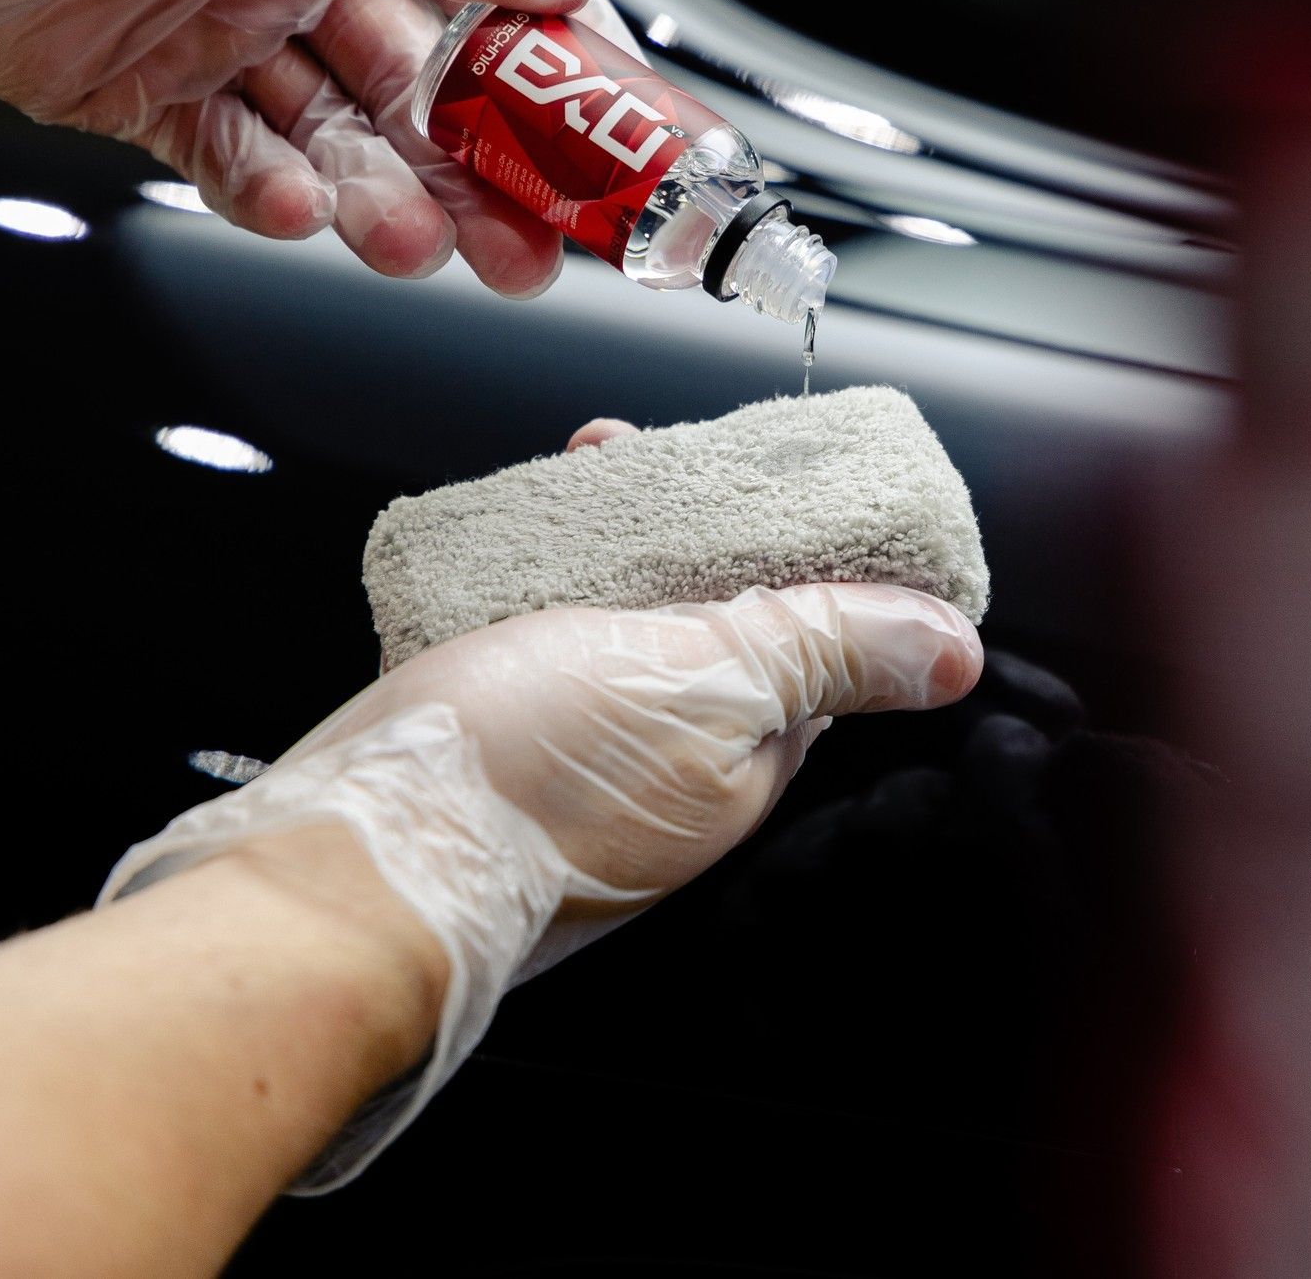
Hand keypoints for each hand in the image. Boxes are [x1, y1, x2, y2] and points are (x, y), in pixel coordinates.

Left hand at [0, 0, 608, 290]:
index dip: (554, 62)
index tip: (608, 137)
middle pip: (425, 82)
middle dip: (479, 166)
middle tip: (527, 242)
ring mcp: (234, 24)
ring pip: (343, 136)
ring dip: (383, 195)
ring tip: (408, 241)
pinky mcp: (161, 91)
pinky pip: (244, 162)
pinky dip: (278, 196)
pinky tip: (301, 209)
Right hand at [101, 413, 981, 1186]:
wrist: (357, 859)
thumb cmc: (527, 779)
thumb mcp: (705, 684)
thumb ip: (823, 652)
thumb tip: (953, 650)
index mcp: (743, 757)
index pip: (814, 644)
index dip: (809, 553)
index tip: (786, 477)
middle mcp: (671, 763)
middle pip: (712, 621)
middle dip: (698, 527)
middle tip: (654, 450)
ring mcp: (581, 754)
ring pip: (622, 622)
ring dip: (618, 538)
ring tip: (587, 463)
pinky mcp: (501, 738)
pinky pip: (543, 640)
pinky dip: (545, 575)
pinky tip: (519, 536)